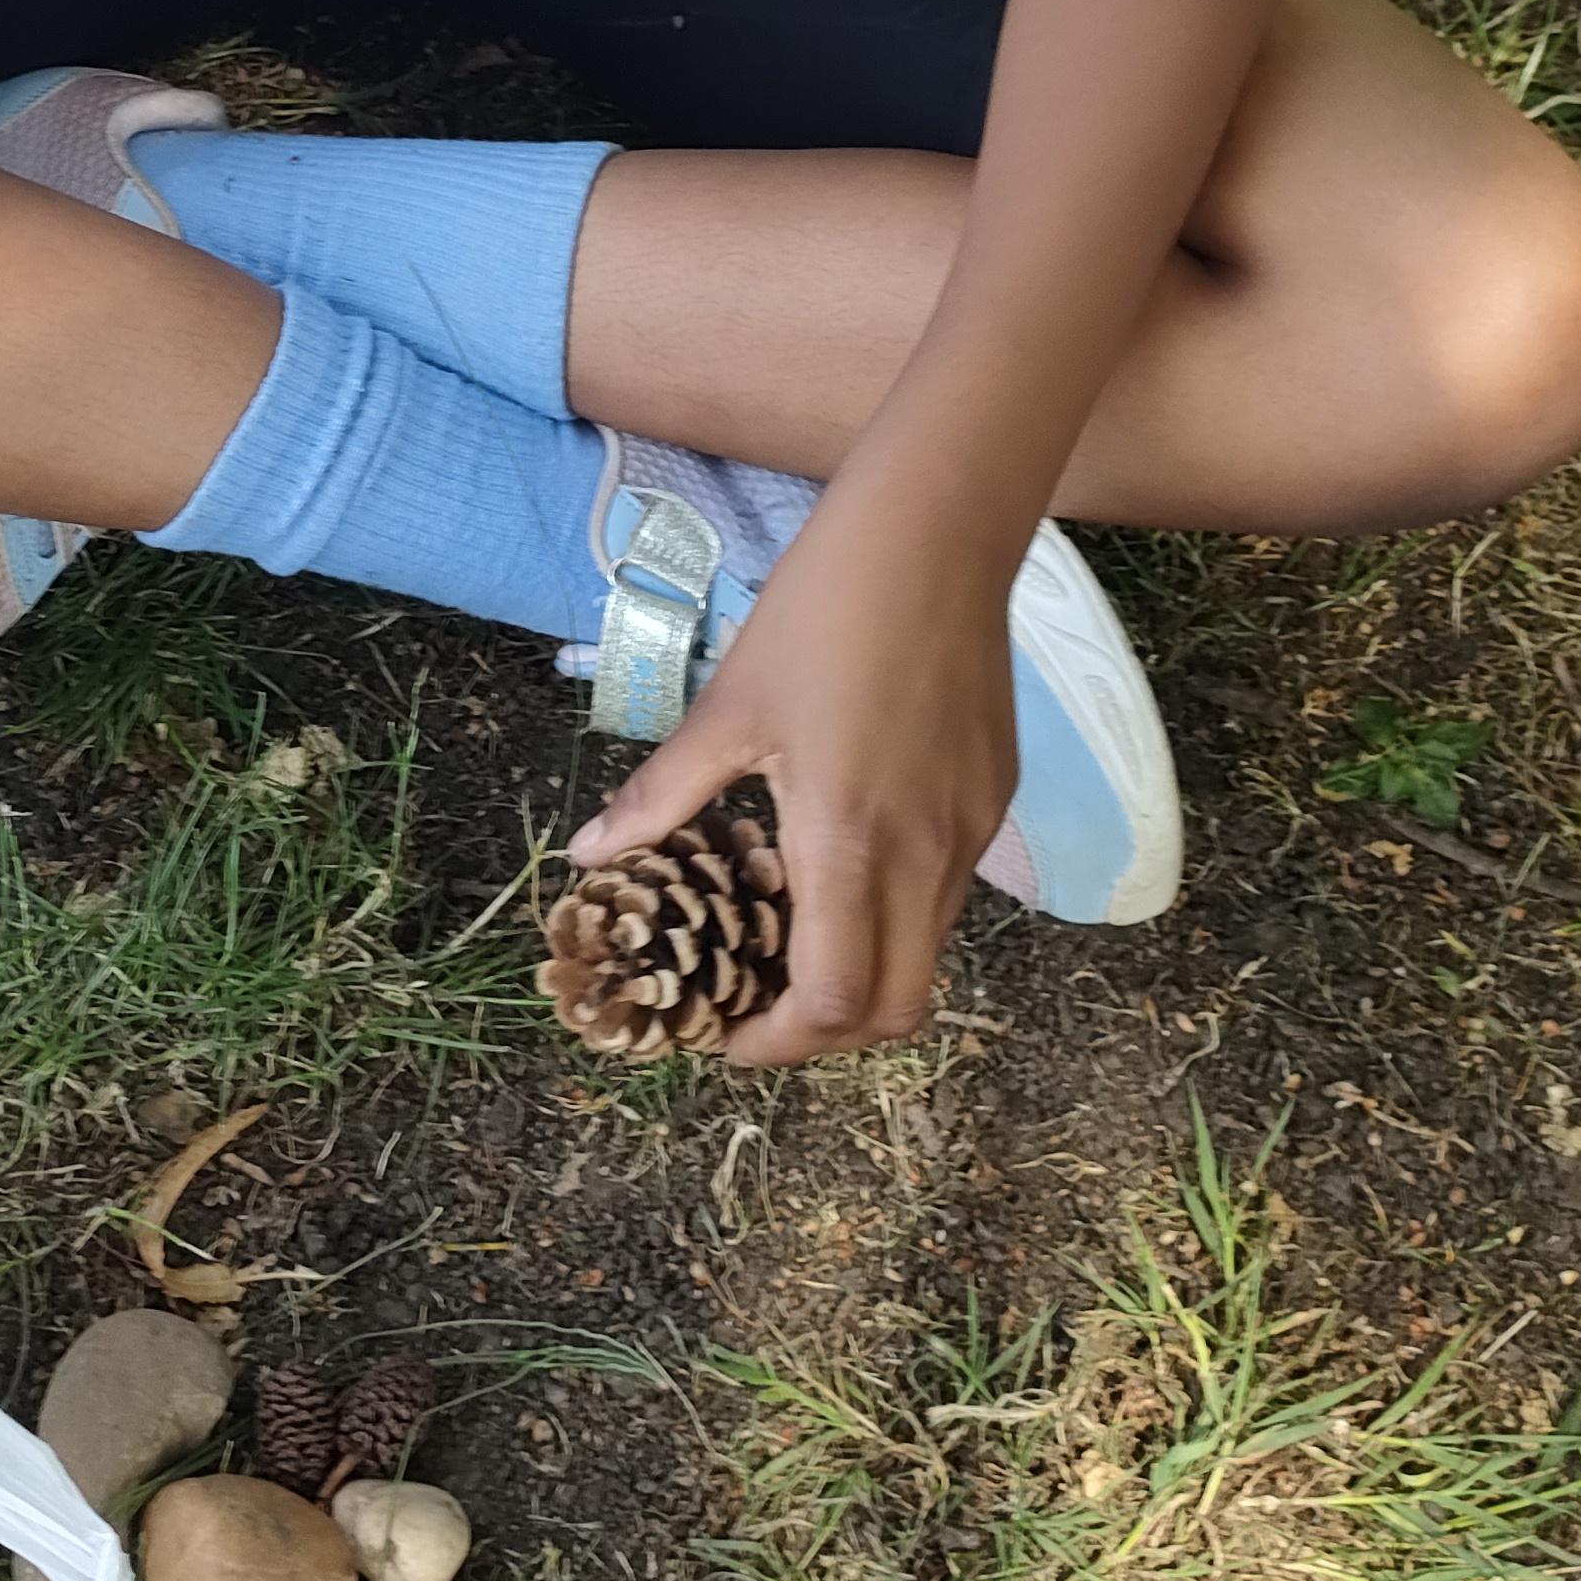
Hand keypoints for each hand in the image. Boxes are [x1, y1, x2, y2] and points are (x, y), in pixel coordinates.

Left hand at [567, 491, 1019, 1063]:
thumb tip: (588, 854)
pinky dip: (894, 915)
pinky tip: (842, 865)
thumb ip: (662, 796)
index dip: (776, 1046)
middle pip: (895, 1011)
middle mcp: (924, 857)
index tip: (725, 1035)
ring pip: (927, 954)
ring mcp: (970, 832)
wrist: (937, 534)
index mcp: (849, 843)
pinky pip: (946, 894)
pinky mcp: (993, 800)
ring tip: (790, 938)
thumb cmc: (822, 613)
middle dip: (826, 1036)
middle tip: (760, 1009)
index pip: (832, 1004)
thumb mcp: (728, 709)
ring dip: (862, 974)